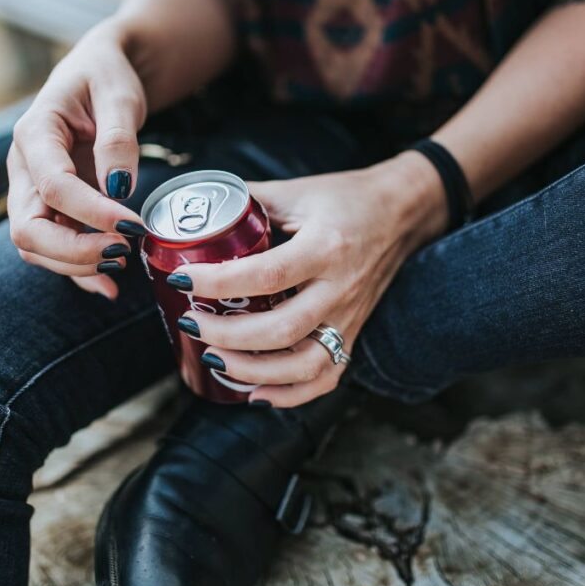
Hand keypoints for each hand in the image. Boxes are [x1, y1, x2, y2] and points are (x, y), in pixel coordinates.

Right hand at [6, 25, 149, 297]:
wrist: (99, 73)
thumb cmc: (107, 77)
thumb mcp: (119, 95)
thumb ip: (118, 138)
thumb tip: (119, 187)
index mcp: (35, 133)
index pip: (52, 186)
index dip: (92, 213)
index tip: (134, 226)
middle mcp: (24, 168)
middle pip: (28, 228)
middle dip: (74, 251)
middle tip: (123, 251)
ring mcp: (32, 192)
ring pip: (35, 246)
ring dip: (76, 266)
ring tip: (123, 266)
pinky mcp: (49, 209)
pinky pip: (53, 250)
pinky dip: (78, 273)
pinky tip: (109, 287)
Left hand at [171, 152, 446, 406]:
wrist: (401, 213)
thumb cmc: (346, 199)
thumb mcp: (296, 191)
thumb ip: (247, 201)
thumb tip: (196, 211)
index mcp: (326, 247)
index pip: (268, 274)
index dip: (219, 282)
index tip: (183, 279)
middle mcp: (340, 288)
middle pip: (281, 329)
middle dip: (227, 334)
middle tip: (191, 321)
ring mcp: (349, 317)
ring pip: (303, 364)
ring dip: (252, 370)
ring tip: (214, 357)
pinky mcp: (353, 334)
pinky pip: (326, 377)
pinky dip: (290, 394)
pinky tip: (255, 393)